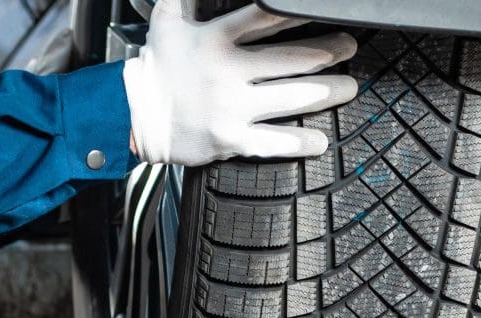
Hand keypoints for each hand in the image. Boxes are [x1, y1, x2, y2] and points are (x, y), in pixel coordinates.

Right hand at [123, 2, 360, 165]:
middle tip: (348, 48)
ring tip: (348, 87)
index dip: (297, 11)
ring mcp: (231, 108)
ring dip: (327, 93)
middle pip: (291, 59)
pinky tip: (321, 140)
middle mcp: (228, 73)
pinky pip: (273, 142)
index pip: (265, 18)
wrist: (132, 115)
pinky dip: (301, 142)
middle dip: (328, 52)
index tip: (324, 9)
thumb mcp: (167, 21)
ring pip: (292, 98)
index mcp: (215, 40)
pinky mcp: (231, 139)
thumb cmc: (155, 68)